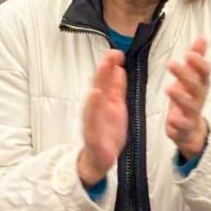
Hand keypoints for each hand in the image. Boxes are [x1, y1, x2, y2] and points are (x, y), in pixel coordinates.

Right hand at [77, 50, 127, 186]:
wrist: (100, 158)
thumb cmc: (108, 132)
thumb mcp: (116, 107)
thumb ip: (117, 89)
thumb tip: (119, 68)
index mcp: (105, 101)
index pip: (107, 80)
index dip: (111, 66)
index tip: (117, 52)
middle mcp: (97, 107)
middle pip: (100, 84)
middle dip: (105, 68)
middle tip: (111, 53)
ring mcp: (92, 119)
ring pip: (94, 96)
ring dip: (98, 81)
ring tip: (103, 66)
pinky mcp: (91, 132)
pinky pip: (91, 117)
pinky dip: (92, 105)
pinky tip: (95, 93)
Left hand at [165, 38, 210, 159]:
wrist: (192, 131)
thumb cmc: (190, 99)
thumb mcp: (192, 78)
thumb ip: (196, 59)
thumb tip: (202, 38)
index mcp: (201, 85)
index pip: (205, 72)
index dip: (199, 63)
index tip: (189, 53)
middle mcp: (199, 99)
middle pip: (197, 87)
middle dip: (186, 75)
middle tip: (172, 63)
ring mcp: (192, 115)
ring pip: (190, 107)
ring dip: (181, 97)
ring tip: (169, 88)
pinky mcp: (184, 130)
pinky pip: (183, 127)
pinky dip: (177, 123)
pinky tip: (171, 118)